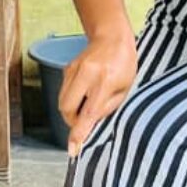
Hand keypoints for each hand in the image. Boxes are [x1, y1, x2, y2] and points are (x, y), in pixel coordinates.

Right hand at [58, 30, 137, 152]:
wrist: (111, 37)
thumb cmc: (123, 63)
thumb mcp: (124, 89)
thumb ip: (107, 107)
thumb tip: (91, 126)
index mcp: (105, 82)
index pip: (87, 114)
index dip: (78, 134)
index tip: (72, 149)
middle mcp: (85, 75)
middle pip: (66, 109)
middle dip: (72, 121)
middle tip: (85, 121)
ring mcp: (73, 71)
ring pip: (62, 102)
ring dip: (72, 110)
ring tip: (87, 103)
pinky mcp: (66, 69)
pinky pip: (63, 92)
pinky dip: (71, 99)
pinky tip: (84, 92)